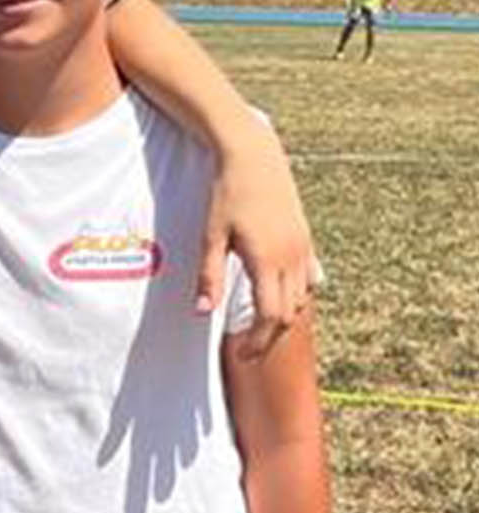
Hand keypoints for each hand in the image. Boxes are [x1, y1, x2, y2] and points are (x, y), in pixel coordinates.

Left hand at [199, 128, 315, 357]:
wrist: (255, 157)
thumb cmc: (226, 195)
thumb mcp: (210, 237)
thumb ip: (209, 277)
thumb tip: (203, 313)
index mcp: (267, 261)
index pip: (270, 317)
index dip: (258, 342)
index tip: (242, 355)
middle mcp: (292, 258)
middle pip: (288, 312)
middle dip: (270, 335)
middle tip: (248, 348)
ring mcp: (303, 248)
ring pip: (302, 297)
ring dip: (283, 315)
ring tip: (259, 325)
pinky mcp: (306, 239)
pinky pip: (309, 278)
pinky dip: (297, 294)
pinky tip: (279, 296)